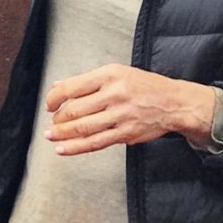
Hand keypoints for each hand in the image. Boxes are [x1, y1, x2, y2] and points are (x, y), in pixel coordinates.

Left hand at [43, 64, 215, 155]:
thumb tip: (58, 86)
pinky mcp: (125, 134)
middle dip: (58, 119)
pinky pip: (95, 143)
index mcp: (109, 75)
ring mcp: (120, 115)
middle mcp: (114, 94)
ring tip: (51, 136)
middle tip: (52, 122)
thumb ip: (86, 81)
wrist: (173, 103)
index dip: (54, 98)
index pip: (72, 87)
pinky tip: (63, 149)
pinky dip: (75, 147)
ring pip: (83, 128)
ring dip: (62, 134)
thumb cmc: (144, 86)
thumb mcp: (116, 73)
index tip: (49, 104)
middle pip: (75, 110)